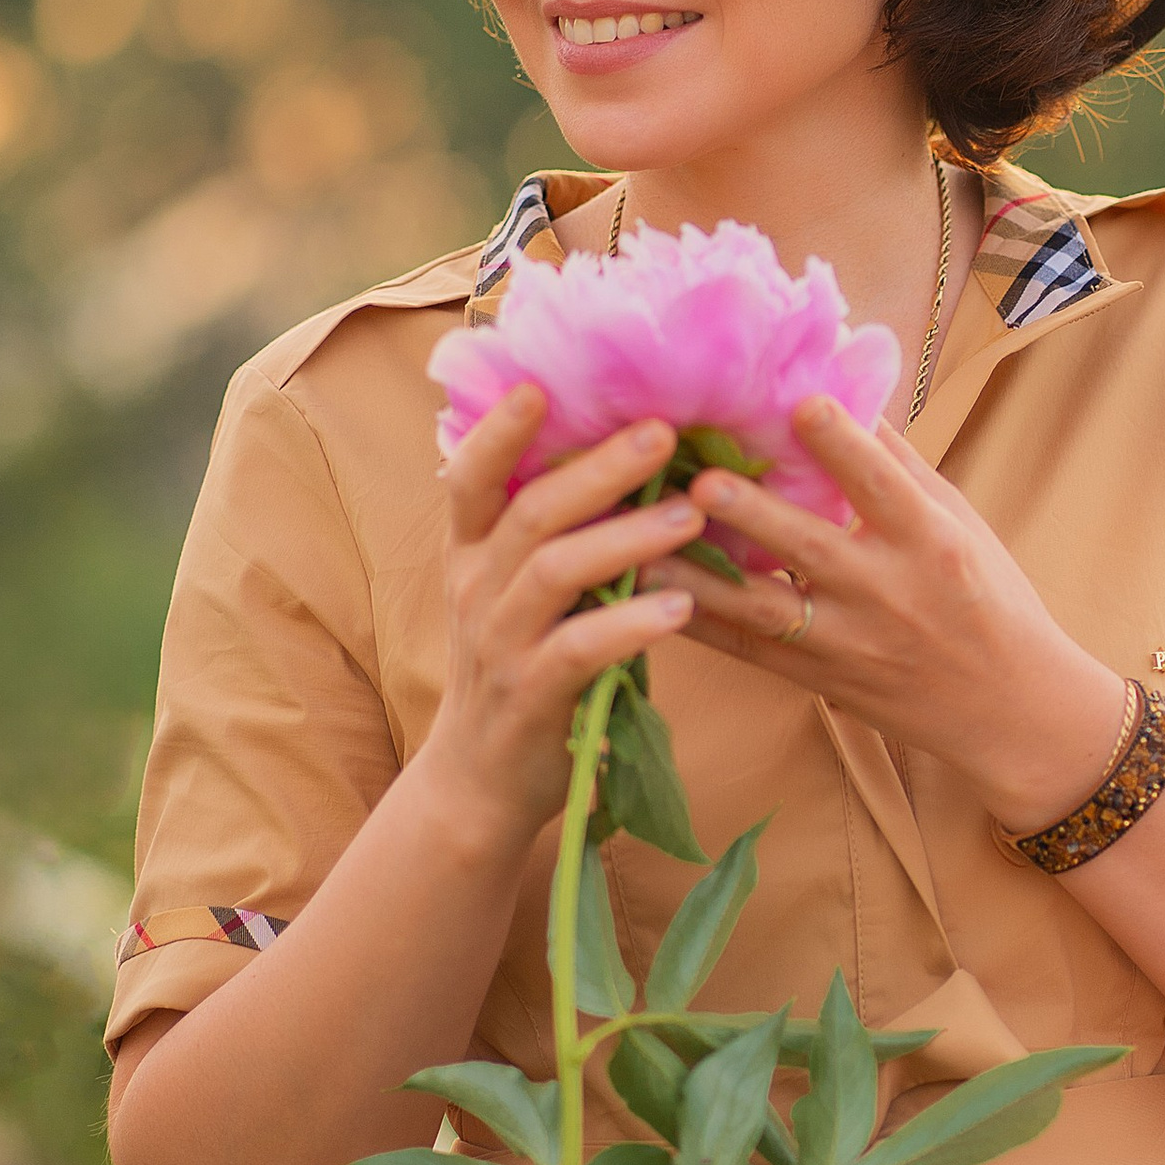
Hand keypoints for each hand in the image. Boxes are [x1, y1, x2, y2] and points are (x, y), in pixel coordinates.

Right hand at [421, 392, 704, 846]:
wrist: (480, 781)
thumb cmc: (521, 667)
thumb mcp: (518, 595)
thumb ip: (556, 537)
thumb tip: (635, 461)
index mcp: (471, 555)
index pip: (471, 478)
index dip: (498, 429)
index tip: (539, 382)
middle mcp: (475, 590)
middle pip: (531, 511)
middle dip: (598, 467)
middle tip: (665, 433)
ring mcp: (499, 644)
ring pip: (556, 571)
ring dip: (628, 537)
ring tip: (693, 514)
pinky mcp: (530, 697)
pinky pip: (580, 649)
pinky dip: (631, 624)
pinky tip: (680, 606)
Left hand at [657, 400, 1129, 834]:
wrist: (1012, 710)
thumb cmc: (990, 601)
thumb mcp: (960, 524)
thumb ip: (900, 466)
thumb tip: (846, 392)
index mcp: (931, 542)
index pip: (884, 486)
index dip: (844, 444)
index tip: (802, 402)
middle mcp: (889, 592)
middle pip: (813, 549)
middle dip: (755, 515)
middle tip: (699, 478)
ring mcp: (849, 642)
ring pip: (764, 608)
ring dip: (700, 574)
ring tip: (642, 538)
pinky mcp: (818, 680)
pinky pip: (747, 649)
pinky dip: (695, 621)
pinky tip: (643, 591)